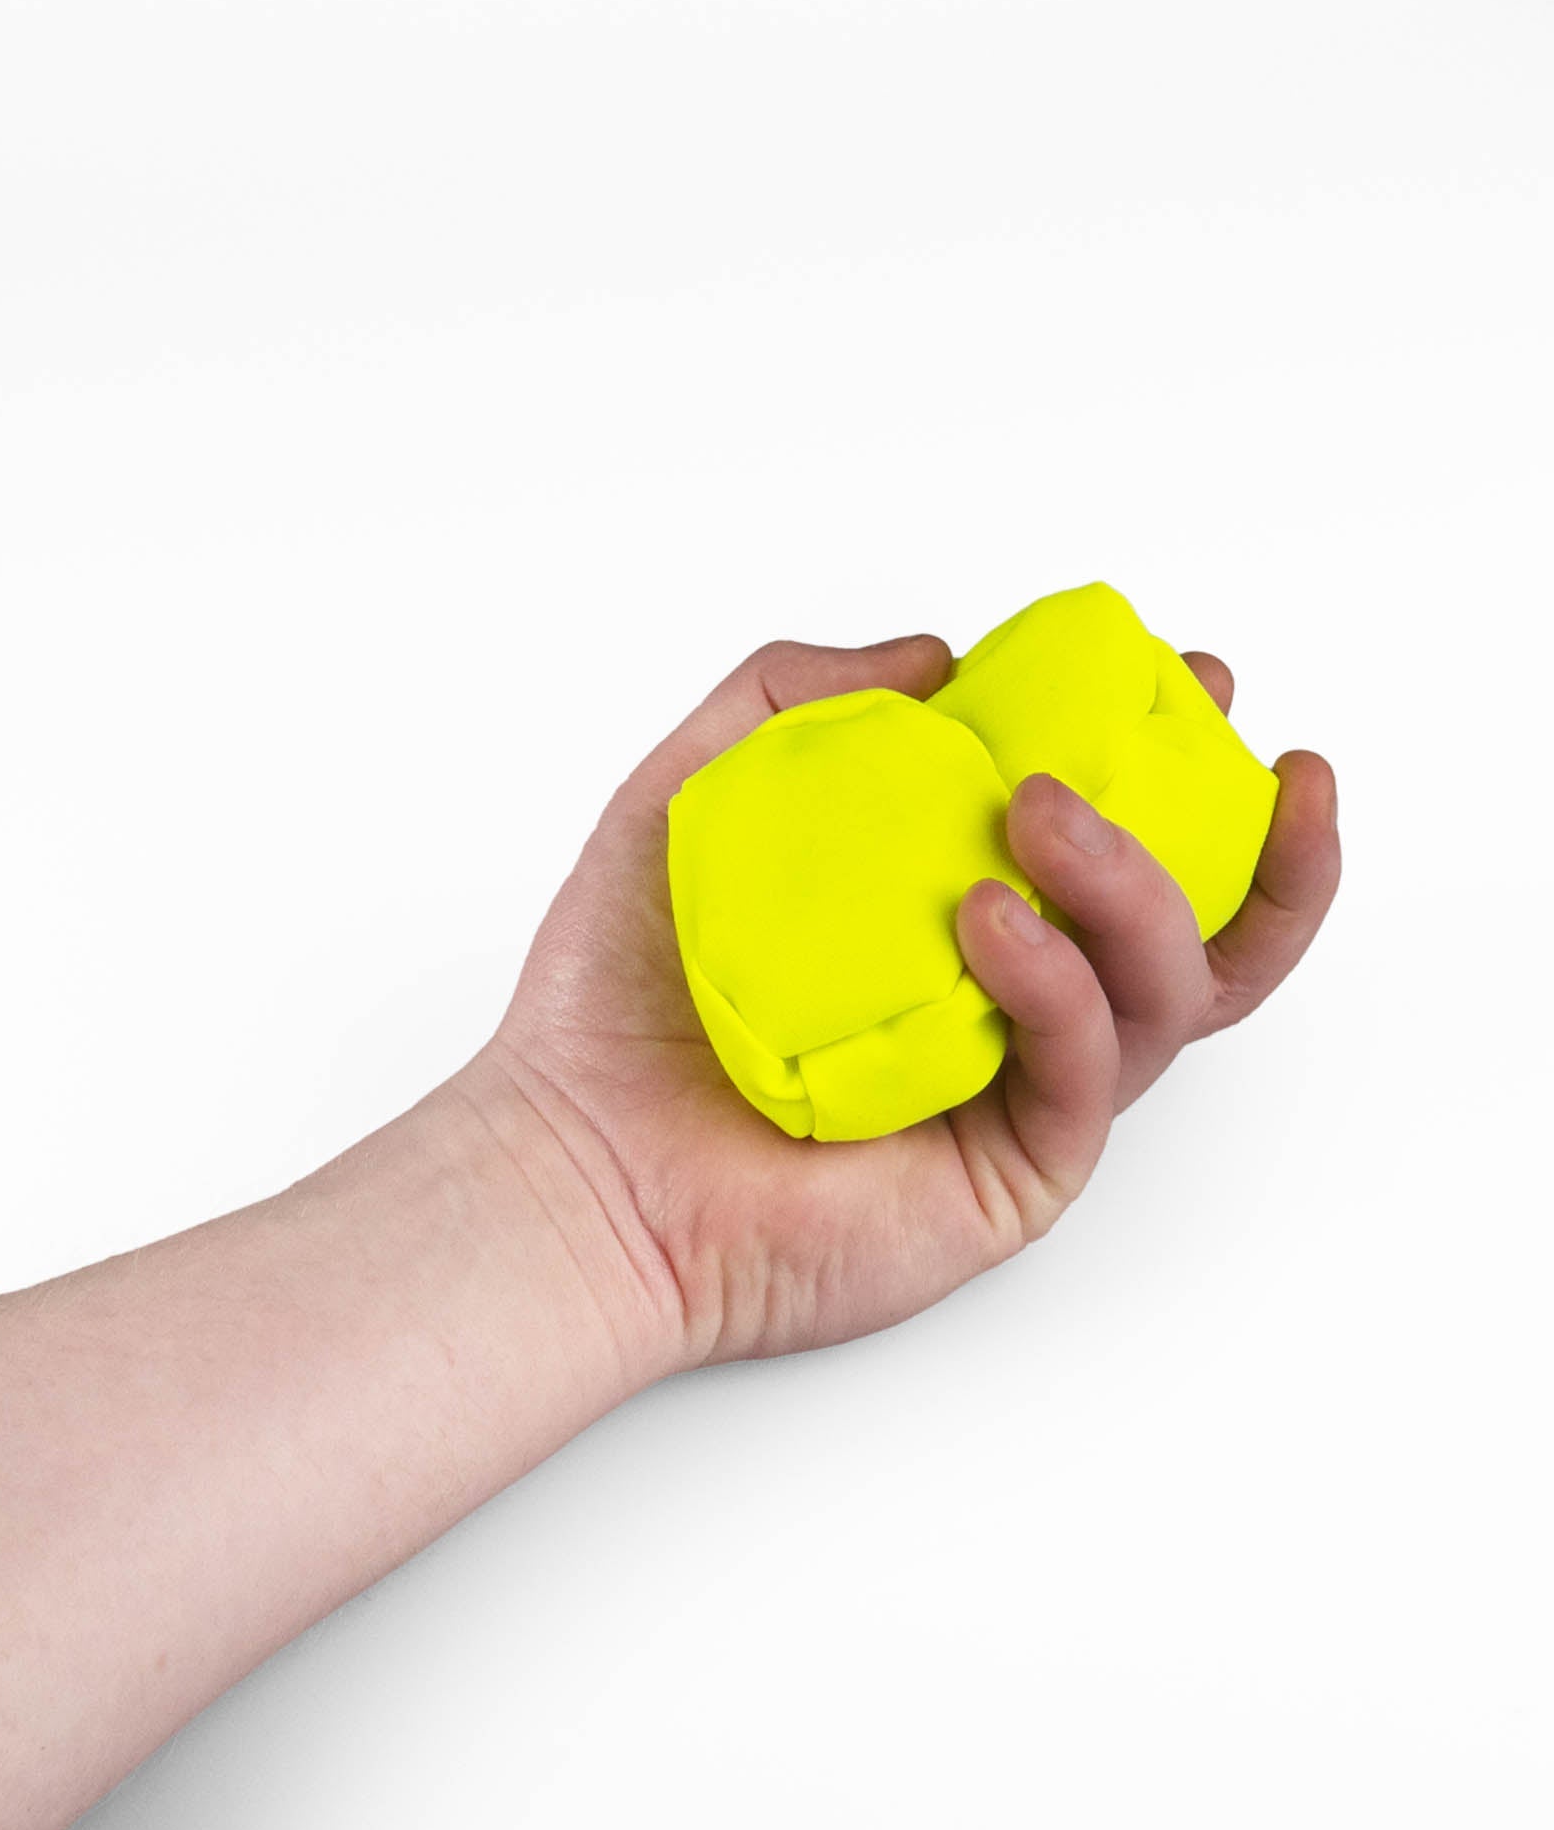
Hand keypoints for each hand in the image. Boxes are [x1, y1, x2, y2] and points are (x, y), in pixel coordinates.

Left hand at [478, 631, 1340, 1373]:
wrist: (577, 1158)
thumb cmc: (619, 995)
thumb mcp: (693, 793)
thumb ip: (798, 701)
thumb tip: (933, 657)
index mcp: (957, 919)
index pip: (1103, 842)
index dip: (1172, 764)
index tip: (1190, 680)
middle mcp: (1006, 1003)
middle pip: (1192, 930)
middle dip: (1253, 834)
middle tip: (1240, 743)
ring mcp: (1016, 1089)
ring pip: (1165, 991)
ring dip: (1138, 884)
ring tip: (1044, 810)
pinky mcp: (1011, 1172)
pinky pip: (1082, 1070)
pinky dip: (1058, 983)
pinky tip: (992, 919)